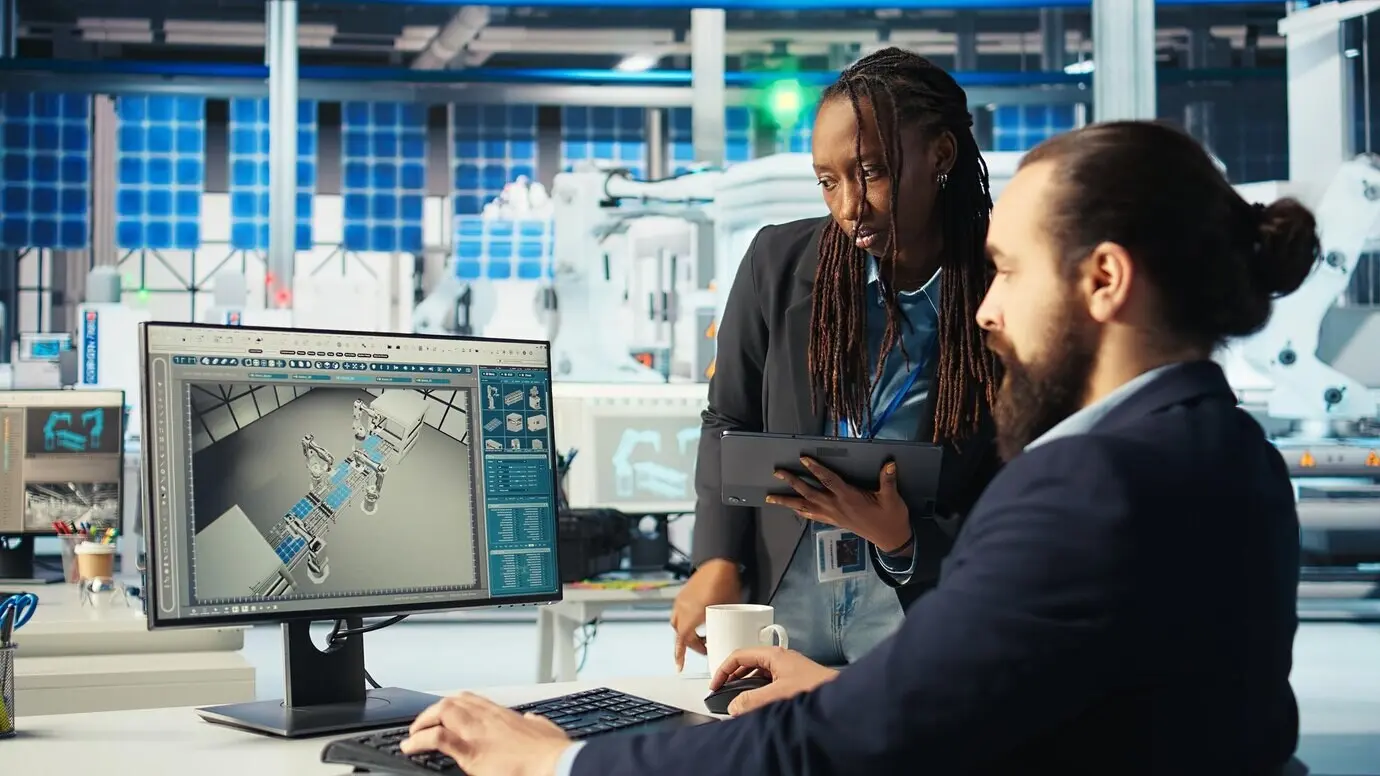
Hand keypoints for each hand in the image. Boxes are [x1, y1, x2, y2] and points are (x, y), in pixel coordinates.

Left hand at [401, 692, 571, 775]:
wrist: (553, 764)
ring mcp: (477, 732)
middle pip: (452, 700)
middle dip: (433, 711)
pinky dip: (418, 741)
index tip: (445, 713)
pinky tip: (410, 747)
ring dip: (422, 722)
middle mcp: (487, 718)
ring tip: (412, 735)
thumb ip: (534, 722)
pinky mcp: (471, 751)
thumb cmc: (552, 753)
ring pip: (441, 711)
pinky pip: (437, 739)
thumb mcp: (544, 728)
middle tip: (423, 724)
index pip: (472, 699)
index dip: (454, 704)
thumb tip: (532, 718)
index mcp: (503, 715)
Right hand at [671, 558, 741, 670]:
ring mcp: (681, 600)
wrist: (719, 561)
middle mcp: (683, 608)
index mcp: (693, 614)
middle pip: (680, 634)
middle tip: (704, 648)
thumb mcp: (731, 608)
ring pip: (677, 623)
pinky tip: (699, 620)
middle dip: (690, 644)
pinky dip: (685, 621)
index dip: (680, 655)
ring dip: (686, 632)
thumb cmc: (725, 581)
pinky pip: (679, 613)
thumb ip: (729, 623)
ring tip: (702, 636)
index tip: (680, 666)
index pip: (683, 639)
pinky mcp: (683, 594)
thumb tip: (735, 635)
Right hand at [710, 646, 839, 715]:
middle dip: (733, 677)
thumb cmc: (815, 688)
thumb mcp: (777, 694)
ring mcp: (787, 667)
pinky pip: (768, 680)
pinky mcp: (793, 677)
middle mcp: (779, 657)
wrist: (841, 696)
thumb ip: (752, 700)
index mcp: (773, 654)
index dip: (723, 670)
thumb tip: (734, 706)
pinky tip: (758, 702)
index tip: (715, 685)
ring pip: (758, 673)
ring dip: (746, 685)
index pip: (739, 655)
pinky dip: (758, 689)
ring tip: (738, 700)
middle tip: (723, 692)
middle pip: (747, 663)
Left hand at [767, 458, 910, 550]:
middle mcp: (836, 506)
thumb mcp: (892, 498)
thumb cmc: (891, 517)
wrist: (891, 539)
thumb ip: (888, 480)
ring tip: (771, 497)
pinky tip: (792, 509)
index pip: (829, 480)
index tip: (803, 459)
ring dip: (787, 501)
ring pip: (805, 507)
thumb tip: (890, 464)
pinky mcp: (833, 521)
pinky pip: (811, 516)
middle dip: (792, 482)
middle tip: (777, 472)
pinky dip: (799, 511)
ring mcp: (833, 515)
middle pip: (809, 492)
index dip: (816, 469)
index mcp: (849, 497)